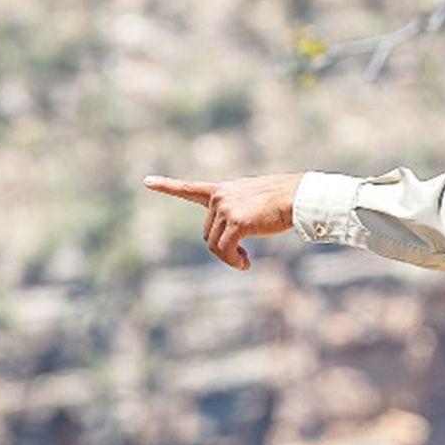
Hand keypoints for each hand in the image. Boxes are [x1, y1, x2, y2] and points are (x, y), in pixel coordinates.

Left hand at [143, 172, 304, 270]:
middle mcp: (220, 197)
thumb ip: (235, 212)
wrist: (297, 197)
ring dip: (229, 257)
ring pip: (214, 245)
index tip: (146, 181)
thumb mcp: (253, 201)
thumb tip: (229, 236)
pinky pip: (225, 250)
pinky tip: (246, 263)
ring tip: (245, 260)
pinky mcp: (236, 222)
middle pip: (207, 234)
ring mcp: (226, 209)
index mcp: (222, 190)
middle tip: (241, 255)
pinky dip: (234, 261)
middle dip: (222, 247)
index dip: (167, 186)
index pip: (189, 188)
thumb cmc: (281, 201)